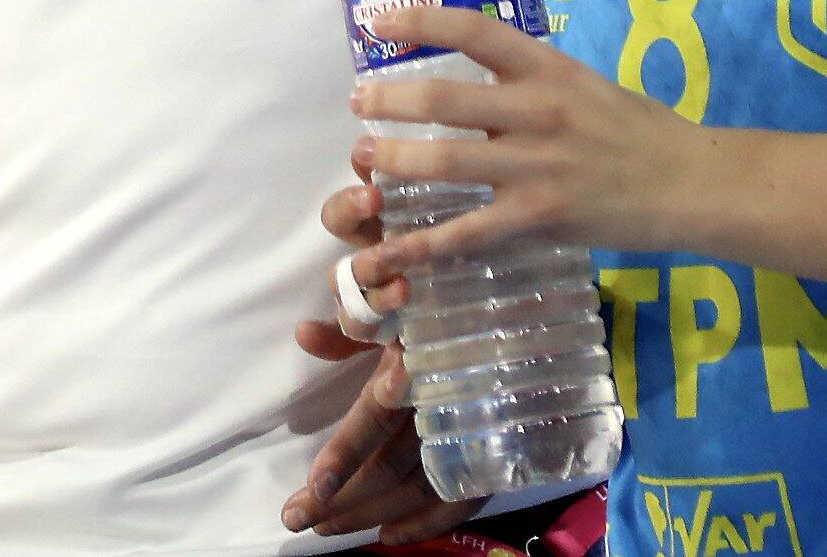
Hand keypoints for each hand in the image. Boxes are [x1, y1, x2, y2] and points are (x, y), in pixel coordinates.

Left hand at [285, 181, 479, 542]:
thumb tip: (302, 335)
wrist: (530, 296)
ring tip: (325, 528)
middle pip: (391, 465)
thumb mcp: (398, 300)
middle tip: (296, 517)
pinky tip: (390, 536)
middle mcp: (446, 401)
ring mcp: (475, 431)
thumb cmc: (448, 294)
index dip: (344, 455)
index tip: (313, 491)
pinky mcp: (497, 451)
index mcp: (417, 361)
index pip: (376, 418)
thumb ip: (352, 325)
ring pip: (420, 487)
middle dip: (342, 499)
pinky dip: (426, 523)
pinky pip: (463, 499)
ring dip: (370, 514)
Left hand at [345, 5, 704, 286]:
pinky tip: (391, 250)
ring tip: (363, 157)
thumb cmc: (638, 130)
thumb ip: (529, 81)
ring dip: (394, 158)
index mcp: (548, 68)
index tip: (378, 23)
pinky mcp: (540, 216)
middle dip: (389, 98)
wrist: (694, 183)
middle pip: (444, 97)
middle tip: (358, 101)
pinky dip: (424, 244)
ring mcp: (537, 166)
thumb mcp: (583, 84)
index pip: (474, 29)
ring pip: (445, 160)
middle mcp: (538, 110)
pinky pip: (469, 232)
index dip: (419, 21)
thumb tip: (474, 77)